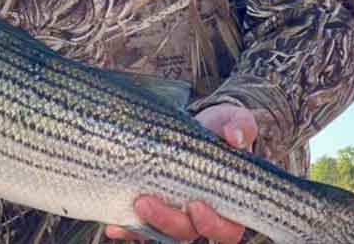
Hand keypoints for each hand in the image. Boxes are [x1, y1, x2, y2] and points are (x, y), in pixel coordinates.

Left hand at [105, 103, 257, 243]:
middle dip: (167, 220)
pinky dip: (126, 227)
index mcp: (228, 204)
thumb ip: (240, 127)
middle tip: (146, 200)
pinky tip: (113, 225)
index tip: (196, 204)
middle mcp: (199, 214)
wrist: (195, 124)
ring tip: (132, 202)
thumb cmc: (221, 127)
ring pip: (161, 231)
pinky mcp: (151, 205)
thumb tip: (235, 137)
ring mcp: (173, 212)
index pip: (225, 228)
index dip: (211, 223)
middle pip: (186, 231)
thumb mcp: (234, 121)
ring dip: (145, 223)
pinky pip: (138, 225)